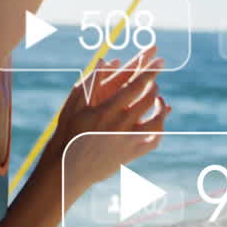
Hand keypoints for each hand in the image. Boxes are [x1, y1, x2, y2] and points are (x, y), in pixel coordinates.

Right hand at [48, 46, 171, 191]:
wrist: (66, 167)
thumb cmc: (68, 131)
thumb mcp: (74, 103)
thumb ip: (92, 81)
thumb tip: (106, 59)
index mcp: (107, 110)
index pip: (136, 86)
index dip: (150, 71)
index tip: (159, 61)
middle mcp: (120, 125)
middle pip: (148, 100)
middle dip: (154, 86)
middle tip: (154, 80)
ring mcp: (128, 142)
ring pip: (156, 122)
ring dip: (161, 108)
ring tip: (158, 100)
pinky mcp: (131, 155)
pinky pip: (153, 141)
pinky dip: (159, 129)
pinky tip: (156, 121)